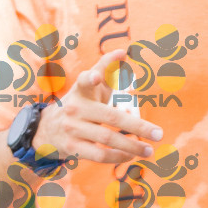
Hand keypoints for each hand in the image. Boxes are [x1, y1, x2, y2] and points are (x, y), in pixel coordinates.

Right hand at [34, 49, 161, 166]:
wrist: (48, 128)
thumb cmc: (80, 102)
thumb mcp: (89, 84)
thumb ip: (106, 68)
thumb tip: (124, 52)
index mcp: (81, 90)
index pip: (84, 80)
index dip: (91, 78)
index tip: (95, 77)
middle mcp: (76, 109)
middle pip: (111, 117)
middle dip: (138, 126)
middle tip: (159, 134)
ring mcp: (73, 129)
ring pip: (107, 139)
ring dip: (132, 146)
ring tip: (149, 150)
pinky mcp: (72, 148)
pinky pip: (99, 155)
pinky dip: (117, 156)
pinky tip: (131, 155)